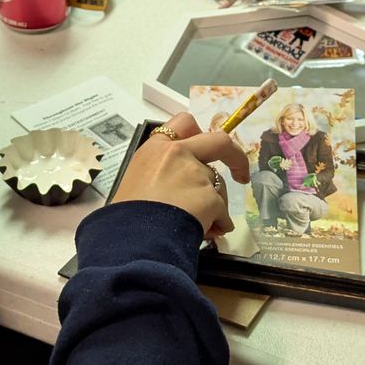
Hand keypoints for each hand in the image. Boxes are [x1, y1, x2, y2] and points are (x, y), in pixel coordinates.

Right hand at [113, 112, 250, 239]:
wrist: (131, 241)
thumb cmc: (124, 217)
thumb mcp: (134, 183)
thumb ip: (159, 175)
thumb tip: (174, 190)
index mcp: (155, 149)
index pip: (183, 123)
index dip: (199, 133)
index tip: (206, 148)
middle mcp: (178, 154)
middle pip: (219, 141)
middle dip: (235, 156)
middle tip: (240, 175)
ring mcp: (196, 174)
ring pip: (218, 185)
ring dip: (214, 204)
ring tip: (202, 226)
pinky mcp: (209, 197)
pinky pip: (221, 211)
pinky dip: (218, 223)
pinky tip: (207, 233)